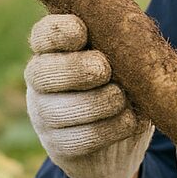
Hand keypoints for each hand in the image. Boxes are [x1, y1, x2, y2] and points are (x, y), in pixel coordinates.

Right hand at [25, 14, 152, 177]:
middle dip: (77, 69)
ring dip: (100, 102)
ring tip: (122, 99)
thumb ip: (121, 44)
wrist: (121, 140)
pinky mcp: (58, 146)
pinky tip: (129, 120)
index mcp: (54, 50)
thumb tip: (135, 37)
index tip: (82, 31)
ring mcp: (45, 115)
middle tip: (104, 70)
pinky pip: (80, 138)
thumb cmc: (123, 83)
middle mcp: (41, 81)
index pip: (43, 34)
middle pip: (43, 72)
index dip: (59, 31)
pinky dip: (111, 129)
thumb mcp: (123, 59)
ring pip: (61, 109)